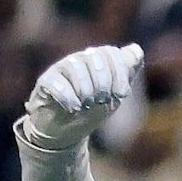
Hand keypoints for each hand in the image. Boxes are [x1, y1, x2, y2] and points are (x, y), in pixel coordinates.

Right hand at [24, 43, 143, 146]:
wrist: (66, 131)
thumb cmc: (91, 109)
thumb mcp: (114, 93)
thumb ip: (127, 72)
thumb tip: (137, 49)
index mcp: (96, 61)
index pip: (110, 52)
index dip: (120, 72)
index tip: (121, 94)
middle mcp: (78, 60)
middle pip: (94, 56)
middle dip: (103, 81)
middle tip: (101, 100)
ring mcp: (60, 70)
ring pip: (74, 66)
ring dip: (85, 89)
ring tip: (86, 104)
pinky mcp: (45, 83)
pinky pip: (55, 82)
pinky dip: (68, 97)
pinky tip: (74, 108)